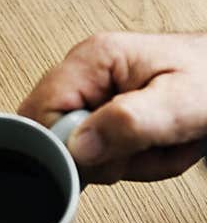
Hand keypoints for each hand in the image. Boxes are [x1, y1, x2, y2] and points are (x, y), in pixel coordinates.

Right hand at [19, 32, 206, 183]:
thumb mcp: (182, 103)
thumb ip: (129, 123)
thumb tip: (77, 146)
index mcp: (93, 59)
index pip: (40, 115)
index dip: (69, 147)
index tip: (109, 155)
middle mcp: (85, 73)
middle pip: (55, 136)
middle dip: (104, 159)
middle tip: (144, 149)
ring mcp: (93, 93)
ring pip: (78, 151)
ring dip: (125, 163)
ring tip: (159, 146)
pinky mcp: (105, 112)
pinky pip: (98, 153)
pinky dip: (128, 162)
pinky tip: (152, 147)